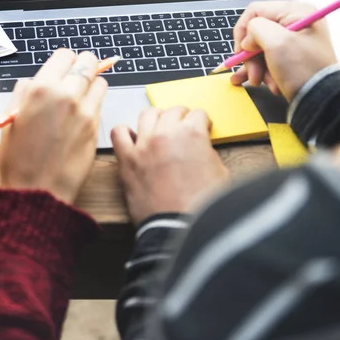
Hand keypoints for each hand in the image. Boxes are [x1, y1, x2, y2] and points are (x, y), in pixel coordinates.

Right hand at [0, 49, 107, 203]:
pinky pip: (101, 103)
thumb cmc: (19, 158)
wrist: (38, 191)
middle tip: (77, 75)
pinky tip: (82, 114)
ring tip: (80, 96)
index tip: (63, 67)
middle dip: (83, 66)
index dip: (64, 61)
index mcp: (41, 89)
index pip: (65, 55)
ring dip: (92, 84)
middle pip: (88, 62)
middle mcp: (66, 95)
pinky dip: (95, 103)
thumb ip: (24, 93)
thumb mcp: (11, 119)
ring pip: (100, 81)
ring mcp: (85, 110)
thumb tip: (36, 81)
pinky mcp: (96, 126)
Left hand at [111, 107, 228, 223]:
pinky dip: (125, 133)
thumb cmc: (201, 207)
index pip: (198, 114)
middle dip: (181, 117)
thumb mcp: (221, 173)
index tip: (200, 128)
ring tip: (159, 129)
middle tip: (182, 128)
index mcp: (192, 134)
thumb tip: (201, 148)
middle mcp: (166, 133)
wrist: (179, 229)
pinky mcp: (127, 160)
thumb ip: (208, 152)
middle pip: (173, 110)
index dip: (201, 122)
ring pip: (147, 114)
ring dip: (156, 119)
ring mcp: (144, 145)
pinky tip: (133, 140)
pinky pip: (118, 133)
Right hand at [230, 0, 337, 100]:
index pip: (255, 11)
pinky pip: (268, 59)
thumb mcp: (277, 43)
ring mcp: (294, 41)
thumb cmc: (303, 70)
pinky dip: (261, 71)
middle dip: (250, 55)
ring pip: (260, 48)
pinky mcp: (292, 58)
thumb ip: (256, 29)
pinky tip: (257, 81)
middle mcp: (295, 23)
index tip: (241, 51)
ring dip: (256, 67)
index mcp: (296, 12)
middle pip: (257, 32)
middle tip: (253, 73)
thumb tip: (248, 39)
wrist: (322, 101)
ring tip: (259, 82)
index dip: (243, 30)